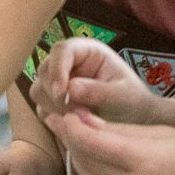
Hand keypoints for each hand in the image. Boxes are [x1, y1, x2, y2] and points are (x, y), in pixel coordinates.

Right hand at [31, 37, 162, 126]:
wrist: (135, 120)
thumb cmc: (133, 101)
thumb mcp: (123, 95)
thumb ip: (98, 91)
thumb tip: (70, 89)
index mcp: (87, 51)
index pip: (61, 50)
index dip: (57, 68)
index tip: (61, 93)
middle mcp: (68, 63)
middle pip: (45, 70)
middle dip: (57, 94)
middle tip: (79, 113)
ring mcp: (58, 81)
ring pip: (39, 89)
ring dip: (55, 107)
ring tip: (82, 119)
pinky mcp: (53, 100)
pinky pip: (41, 107)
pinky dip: (54, 118)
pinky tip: (74, 123)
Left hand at [46, 109, 174, 174]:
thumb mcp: (162, 133)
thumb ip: (120, 129)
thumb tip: (84, 120)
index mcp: (142, 162)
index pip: (89, 142)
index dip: (71, 125)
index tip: (65, 111)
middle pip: (84, 161)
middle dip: (70, 138)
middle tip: (62, 118)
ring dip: (79, 157)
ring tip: (76, 136)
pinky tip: (98, 160)